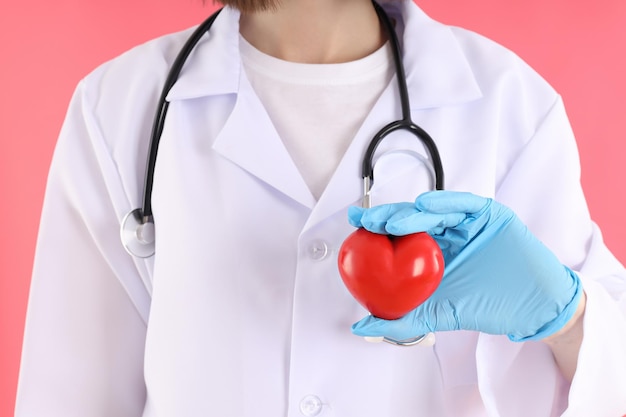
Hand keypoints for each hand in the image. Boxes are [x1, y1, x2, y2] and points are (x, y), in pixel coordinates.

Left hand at [348, 191, 582, 341]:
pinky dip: (444, 204)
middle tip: (367, 222)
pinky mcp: (489, 215)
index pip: (399, 235)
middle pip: (412, 219)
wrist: (531, 309)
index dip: (377, 228)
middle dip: (388, 218)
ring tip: (390, 222)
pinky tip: (424, 206)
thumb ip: (401, 320)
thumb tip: (360, 328)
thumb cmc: (485, 307)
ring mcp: (467, 222)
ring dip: (410, 214)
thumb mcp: (436, 314)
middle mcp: (446, 232)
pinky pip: (464, 204)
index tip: (354, 226)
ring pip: (434, 211)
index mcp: (431, 252)